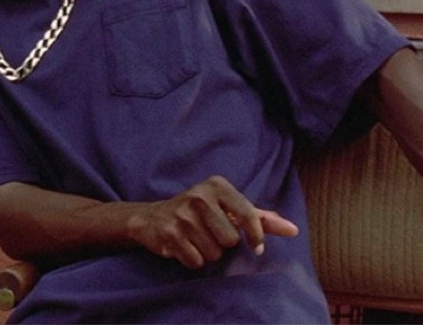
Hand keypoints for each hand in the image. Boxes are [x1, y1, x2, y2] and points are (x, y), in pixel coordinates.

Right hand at [126, 175, 297, 268]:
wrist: (153, 217)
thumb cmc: (200, 213)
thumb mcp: (228, 208)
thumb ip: (260, 218)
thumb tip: (293, 230)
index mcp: (216, 186)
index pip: (247, 214)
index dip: (255, 236)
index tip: (257, 248)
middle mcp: (198, 197)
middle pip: (230, 239)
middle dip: (223, 243)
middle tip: (209, 234)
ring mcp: (182, 215)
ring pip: (214, 253)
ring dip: (208, 253)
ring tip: (196, 239)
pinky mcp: (169, 233)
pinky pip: (196, 260)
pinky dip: (193, 260)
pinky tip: (184, 246)